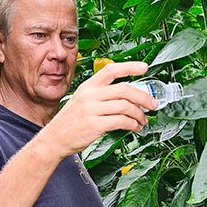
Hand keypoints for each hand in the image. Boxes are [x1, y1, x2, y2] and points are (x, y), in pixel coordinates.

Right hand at [39, 61, 158, 157]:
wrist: (54, 139)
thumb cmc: (70, 122)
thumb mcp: (81, 101)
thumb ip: (100, 95)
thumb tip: (126, 97)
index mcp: (88, 86)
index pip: (111, 70)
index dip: (130, 67)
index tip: (144, 67)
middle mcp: (90, 95)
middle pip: (124, 90)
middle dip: (143, 97)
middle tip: (152, 104)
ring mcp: (92, 109)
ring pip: (126, 106)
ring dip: (139, 114)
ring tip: (143, 120)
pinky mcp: (95, 125)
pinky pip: (121, 121)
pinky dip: (133, 124)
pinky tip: (135, 127)